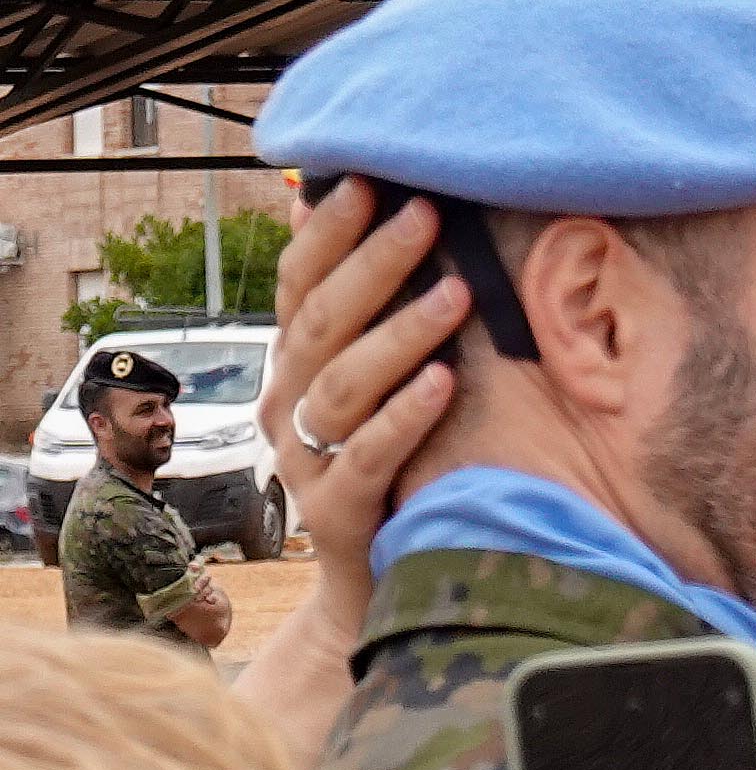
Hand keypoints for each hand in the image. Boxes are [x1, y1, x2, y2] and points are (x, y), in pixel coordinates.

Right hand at [266, 178, 467, 648]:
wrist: (369, 589)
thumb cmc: (380, 473)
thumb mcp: (362, 390)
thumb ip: (352, 314)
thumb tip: (321, 207)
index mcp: (291, 367)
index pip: (298, 284)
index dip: (330, 232)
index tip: (372, 180)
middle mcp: (287, 406)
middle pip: (323, 323)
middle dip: (374, 263)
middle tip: (426, 215)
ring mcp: (304, 463)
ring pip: (344, 385)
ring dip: (400, 333)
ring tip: (454, 293)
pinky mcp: (335, 516)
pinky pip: (367, 457)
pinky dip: (404, 417)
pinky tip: (442, 383)